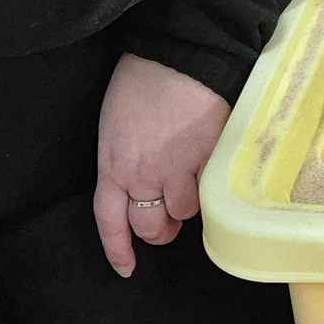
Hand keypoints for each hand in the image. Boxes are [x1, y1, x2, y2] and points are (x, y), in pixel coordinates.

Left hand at [94, 54, 231, 277]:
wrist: (182, 55)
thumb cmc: (143, 80)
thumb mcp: (117, 123)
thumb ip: (126, 157)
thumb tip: (145, 182)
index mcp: (113, 163)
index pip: (109, 219)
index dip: (117, 247)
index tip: (126, 268)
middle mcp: (143, 175)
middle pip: (150, 226)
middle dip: (160, 229)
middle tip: (170, 223)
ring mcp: (179, 170)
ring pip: (185, 212)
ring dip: (188, 202)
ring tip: (194, 179)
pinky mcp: (211, 161)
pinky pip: (212, 192)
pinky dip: (212, 187)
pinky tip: (214, 170)